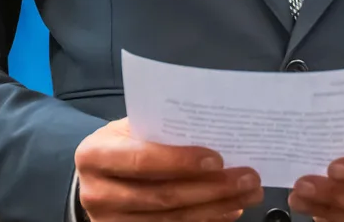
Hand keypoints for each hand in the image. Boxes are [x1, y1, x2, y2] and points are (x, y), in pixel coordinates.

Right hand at [74, 118, 265, 220]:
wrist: (96, 177)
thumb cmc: (120, 145)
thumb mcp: (129, 130)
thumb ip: (160, 130)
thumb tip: (215, 134)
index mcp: (95, 155)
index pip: (141, 160)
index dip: (180, 161)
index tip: (218, 158)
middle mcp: (97, 193)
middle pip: (162, 196)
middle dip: (211, 188)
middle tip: (248, 178)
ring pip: (172, 220)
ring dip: (216, 208)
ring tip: (246, 194)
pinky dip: (205, 221)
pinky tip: (228, 210)